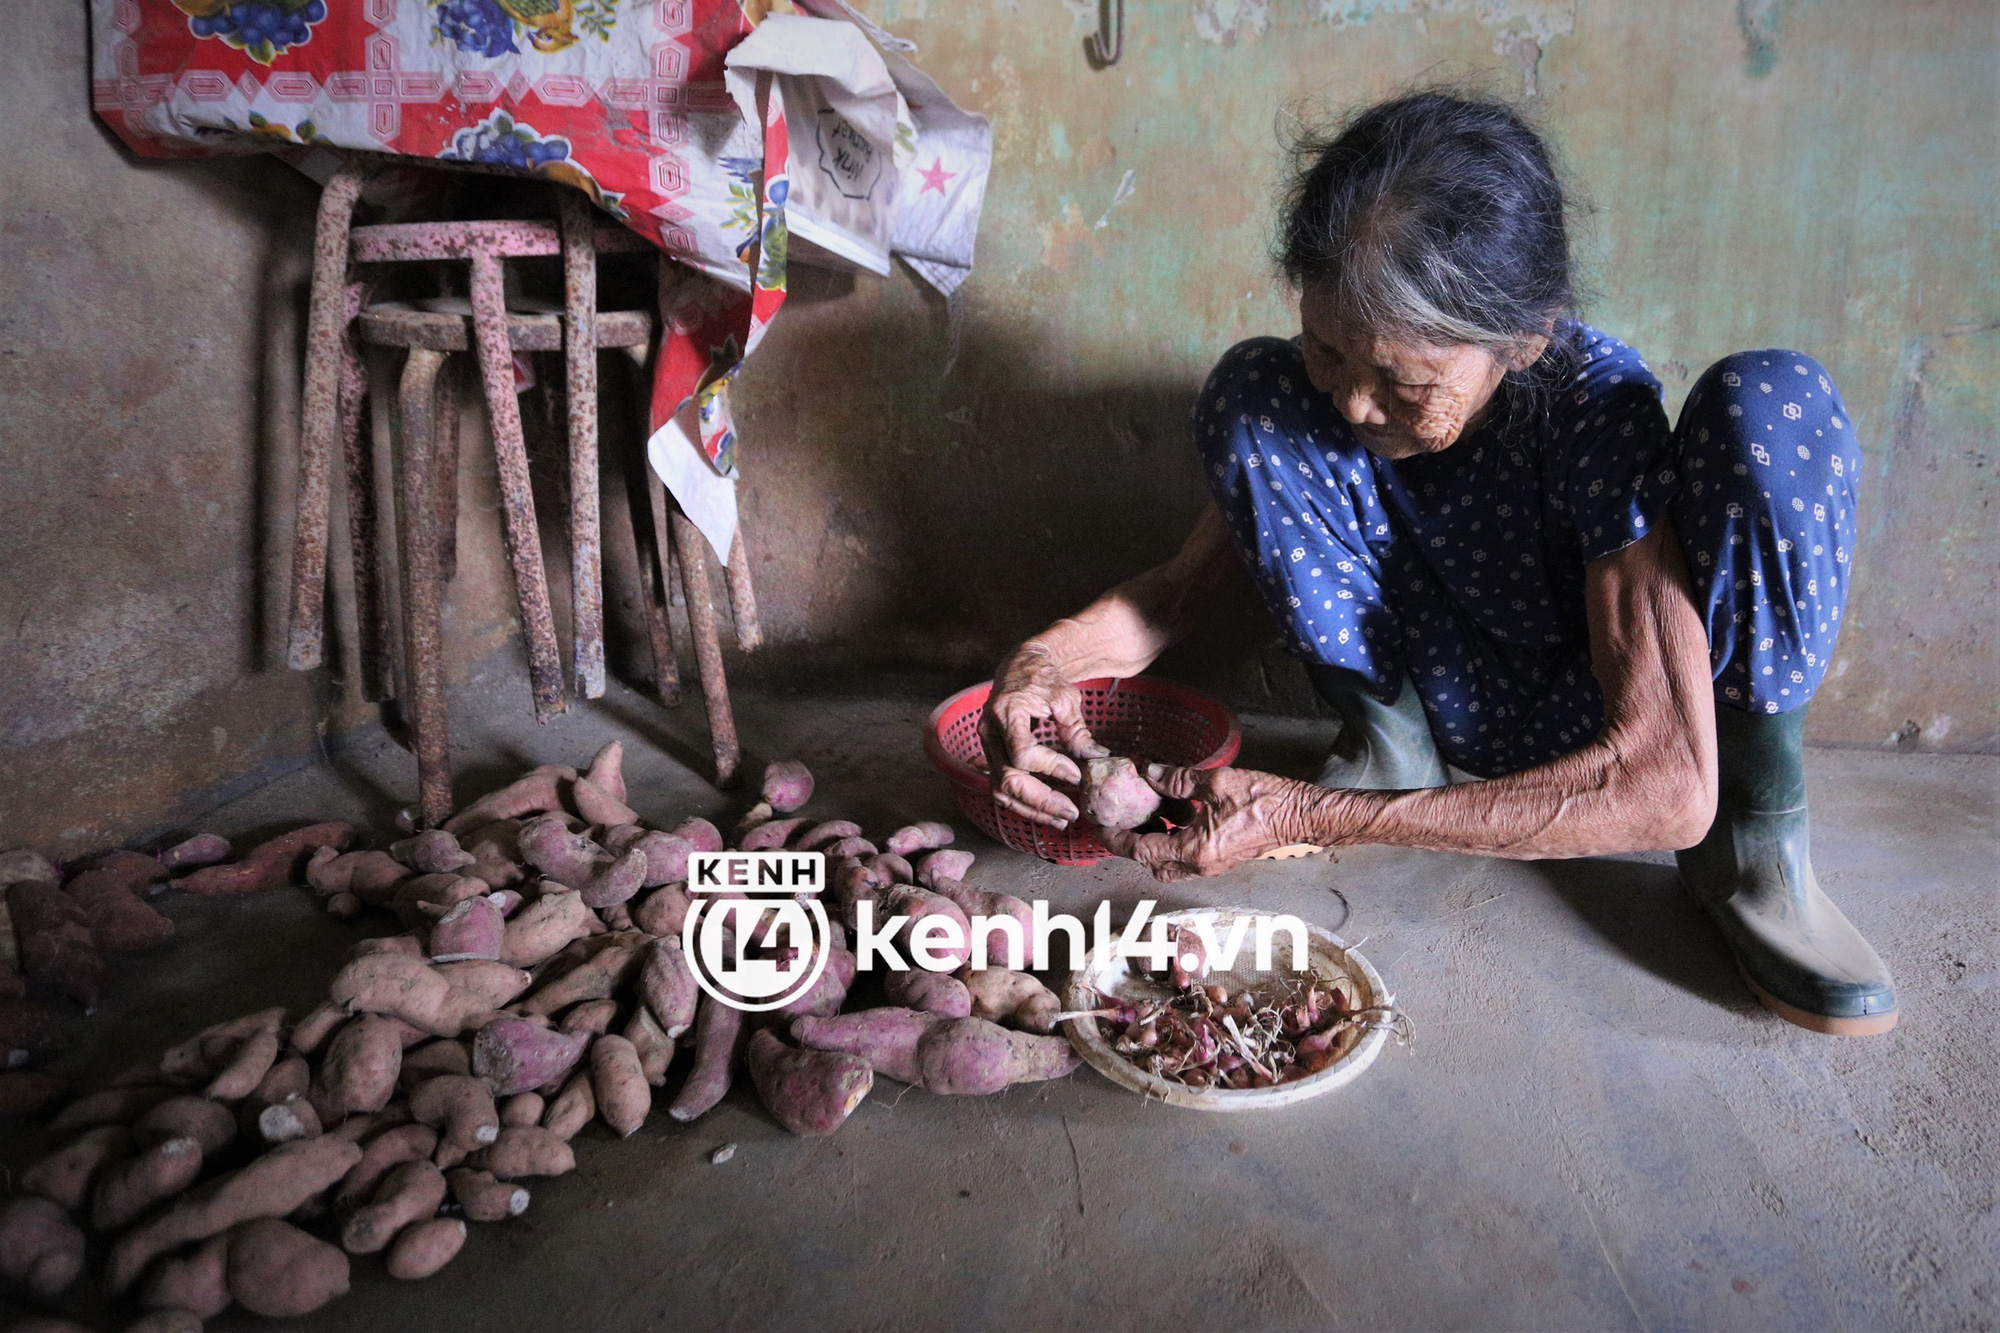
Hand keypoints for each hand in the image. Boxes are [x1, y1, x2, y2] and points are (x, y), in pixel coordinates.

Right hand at [978, 644, 1108, 827]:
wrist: (1021, 667)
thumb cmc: (1043, 679)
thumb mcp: (1065, 699)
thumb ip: (1077, 731)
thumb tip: (1096, 758)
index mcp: (1007, 712)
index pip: (1023, 753)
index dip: (1051, 768)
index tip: (1077, 775)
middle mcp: (990, 732)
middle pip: (1007, 779)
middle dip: (1041, 801)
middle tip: (1071, 812)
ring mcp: (987, 746)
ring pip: (1001, 790)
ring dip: (1032, 809)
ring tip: (1061, 819)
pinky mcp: (992, 756)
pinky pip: (1002, 788)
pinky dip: (1024, 803)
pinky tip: (1047, 812)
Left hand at [1099, 765, 1325, 880]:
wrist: (1299, 813)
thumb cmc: (1263, 799)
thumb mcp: (1215, 782)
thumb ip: (1176, 780)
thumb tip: (1147, 772)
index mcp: (1194, 850)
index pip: (1141, 851)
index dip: (1116, 840)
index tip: (1101, 827)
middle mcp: (1200, 865)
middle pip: (1153, 865)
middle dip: (1134, 847)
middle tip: (1122, 823)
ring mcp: (1213, 864)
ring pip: (1170, 863)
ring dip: (1155, 843)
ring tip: (1147, 815)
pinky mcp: (1222, 858)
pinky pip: (1188, 855)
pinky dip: (1174, 839)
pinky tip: (1176, 812)